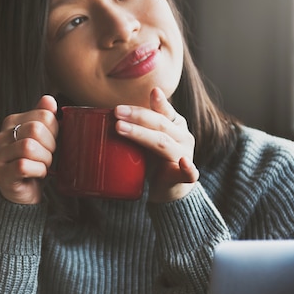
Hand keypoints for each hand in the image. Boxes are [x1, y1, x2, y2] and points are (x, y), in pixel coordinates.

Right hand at [0, 95, 58, 203]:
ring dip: (44, 159)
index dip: (55, 130)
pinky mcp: (1, 174)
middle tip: (48, 157)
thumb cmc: (34, 166)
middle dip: (50, 146)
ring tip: (43, 166)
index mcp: (11, 123)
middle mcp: (0, 137)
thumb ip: (44, 118)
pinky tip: (38, 174)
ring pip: (28, 147)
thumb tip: (49, 100)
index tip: (51, 143)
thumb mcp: (42, 140)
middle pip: (35, 129)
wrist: (23, 196)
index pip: (43, 115)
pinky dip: (38, 171)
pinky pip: (23, 165)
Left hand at [114, 87, 198, 202]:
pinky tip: (183, 162)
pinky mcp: (184, 177)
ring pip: (164, 144)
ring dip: (143, 135)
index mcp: (175, 124)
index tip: (124, 104)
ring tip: (121, 128)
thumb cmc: (155, 159)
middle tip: (116, 112)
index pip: (160, 111)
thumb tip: (104, 113)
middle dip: (137, 117)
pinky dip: (188, 168)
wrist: (169, 189)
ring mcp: (184, 156)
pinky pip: (189, 173)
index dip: (142, 107)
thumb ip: (135, 125)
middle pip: (159, 124)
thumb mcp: (146, 138)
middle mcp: (182, 136)